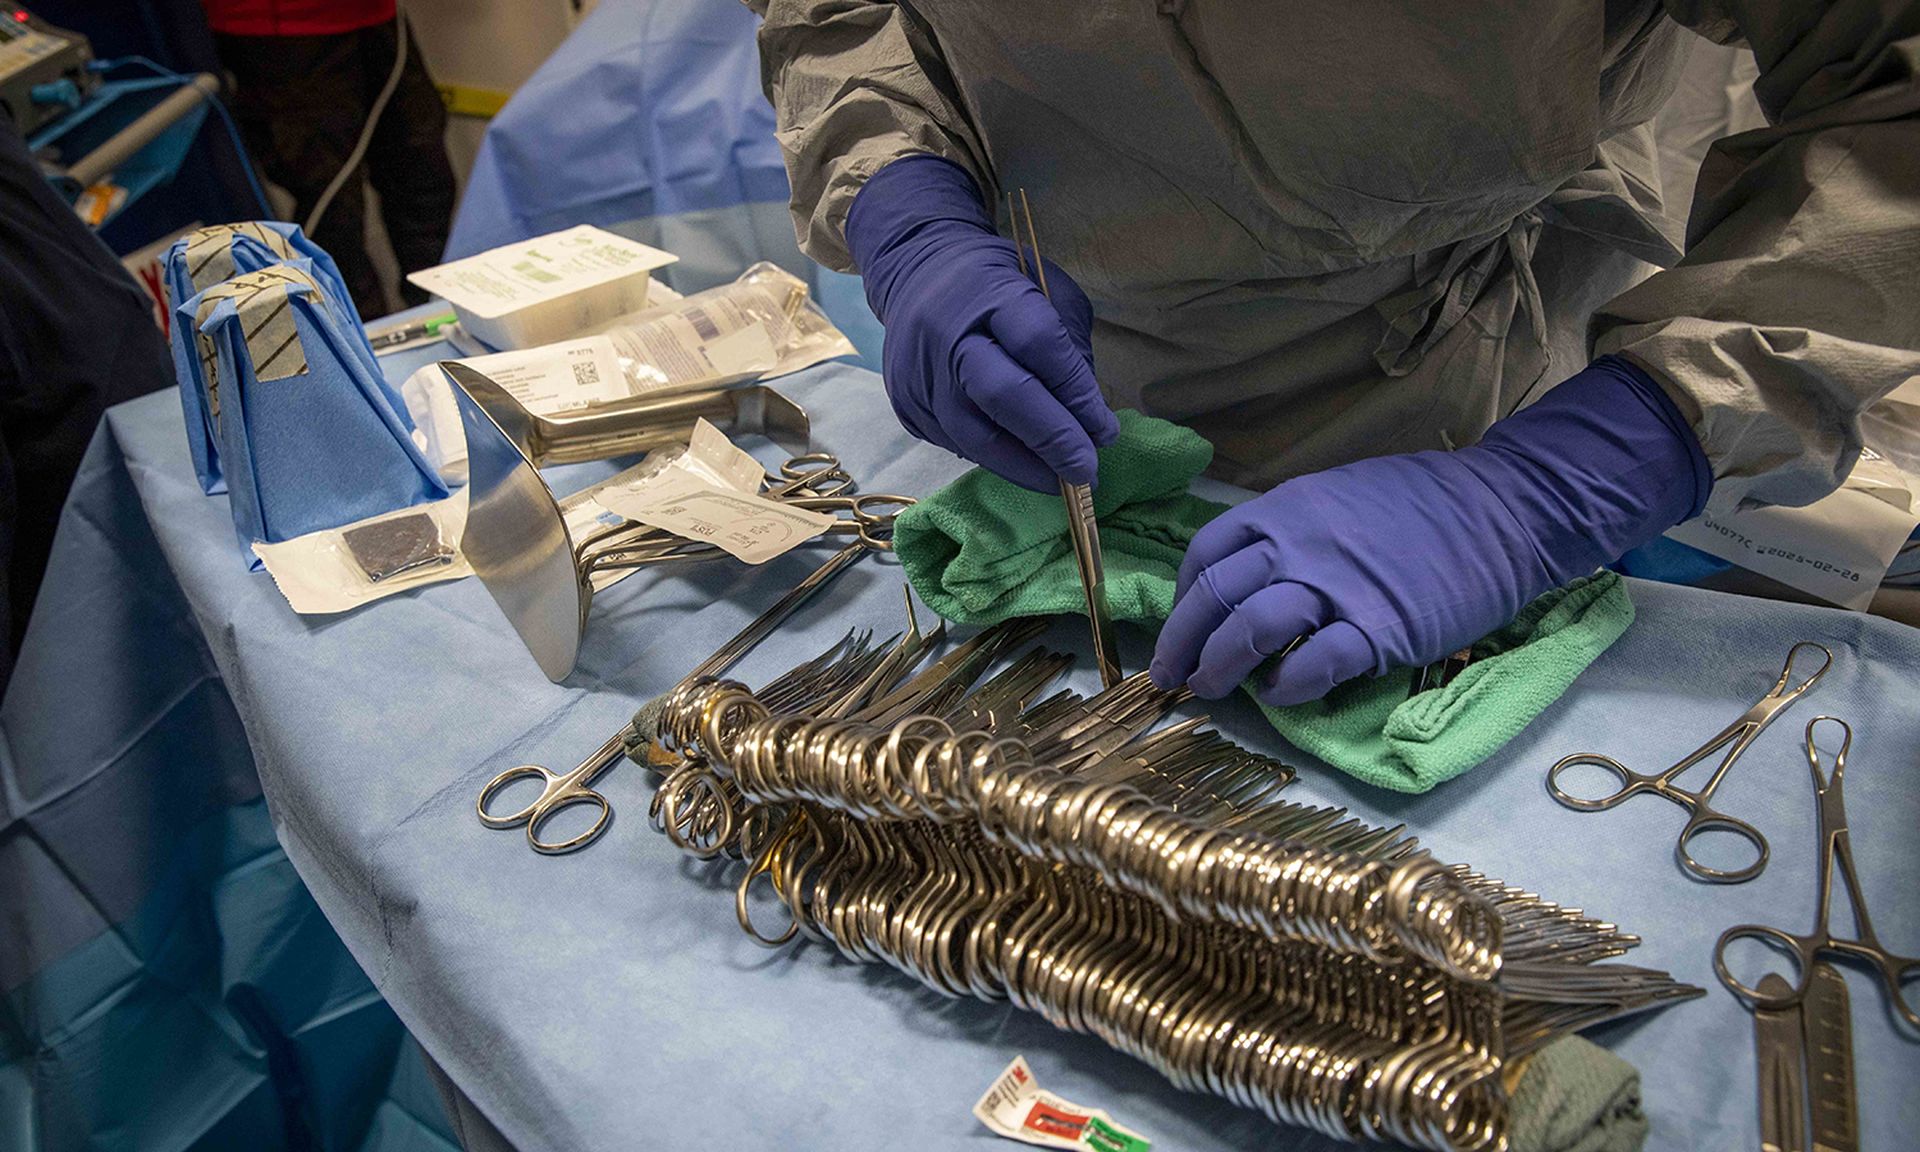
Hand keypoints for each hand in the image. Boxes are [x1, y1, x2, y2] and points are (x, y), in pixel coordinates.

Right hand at [847, 155, 1117, 490]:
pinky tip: (1022, 462)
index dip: (1076, 393)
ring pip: (975, 437)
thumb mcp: (1046, 290)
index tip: (1105, 430)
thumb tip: (1088, 420)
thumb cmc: (996, 283)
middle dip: (1052, 440)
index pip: (1039, 345)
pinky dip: (996, 458)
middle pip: (1003, 396)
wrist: (915, 273)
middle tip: (1086, 472)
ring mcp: (920, 373)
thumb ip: (1068, 348)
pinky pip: (957, 443)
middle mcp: (947, 332)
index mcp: (990, 292)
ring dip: (1025, 467)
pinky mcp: (907, 405)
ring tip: (1061, 481)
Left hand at [1150, 357, 1711, 704]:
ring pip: (1250, 630)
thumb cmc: (1425, 504)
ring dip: (1218, 667)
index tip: (1182, 623)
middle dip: (1181, 641)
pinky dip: (1285, 687)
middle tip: (1171, 674)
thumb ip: (1294, 530)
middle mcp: (1299, 545)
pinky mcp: (1379, 630)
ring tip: (1210, 689)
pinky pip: (1313, 665)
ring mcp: (1338, 587)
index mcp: (1286, 509)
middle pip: (1214, 596)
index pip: (1208, 553)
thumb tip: (1255, 571)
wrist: (1505, 510)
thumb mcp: (1340, 495)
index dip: (1184, 596)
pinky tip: (1279, 695)